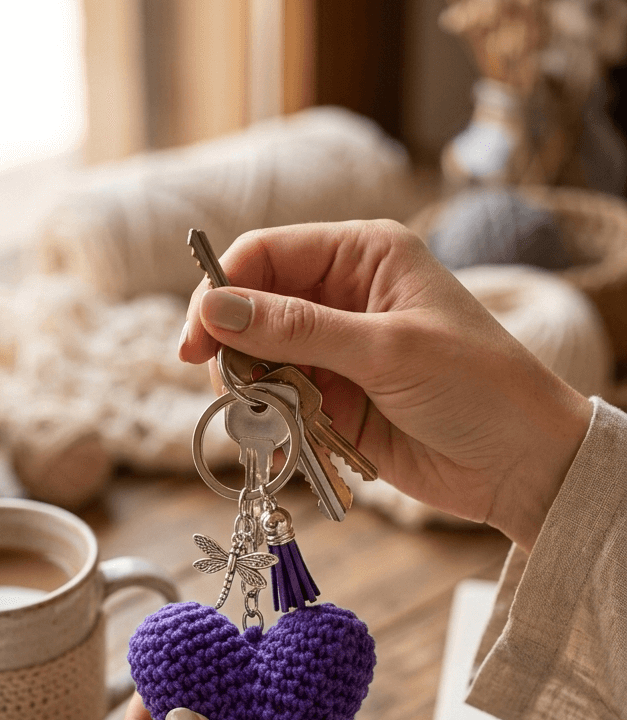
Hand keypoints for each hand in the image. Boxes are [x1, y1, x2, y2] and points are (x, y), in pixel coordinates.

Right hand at [179, 221, 591, 551]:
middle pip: (253, 311)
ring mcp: (338, 353)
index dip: (221, 293)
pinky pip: (281, 409)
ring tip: (263, 432)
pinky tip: (280, 453)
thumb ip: (296, 330)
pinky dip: (272, 431)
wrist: (522, 464)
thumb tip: (214, 308)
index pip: (266, 255)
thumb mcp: (386, 350)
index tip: (195, 345)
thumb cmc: (478, 387)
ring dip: (252, 399)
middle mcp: (346, 296)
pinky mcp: (336, 403)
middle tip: (233, 396)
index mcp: (364, 255)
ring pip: (261, 365)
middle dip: (235, 353)